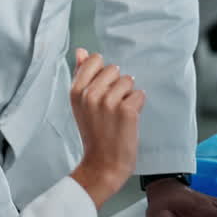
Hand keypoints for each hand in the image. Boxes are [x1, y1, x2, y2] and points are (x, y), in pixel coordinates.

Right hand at [68, 49, 145, 208]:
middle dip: (116, 85)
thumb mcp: (80, 104)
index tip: (101, 92)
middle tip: (110, 108)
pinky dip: (138, 106)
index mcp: (76, 90)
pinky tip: (128, 120)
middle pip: (115, 69)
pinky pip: (140, 94)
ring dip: (128, 96)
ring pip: (129, 81)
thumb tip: (81, 51)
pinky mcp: (126, 111)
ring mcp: (108, 102)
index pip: (95, 59)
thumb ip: (81, 75)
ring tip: (118, 115)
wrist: (103, 164)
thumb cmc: (94, 133)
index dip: (104, 74)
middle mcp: (90, 94)